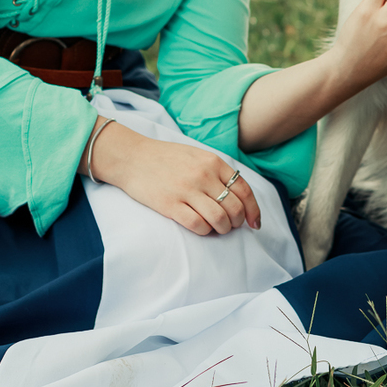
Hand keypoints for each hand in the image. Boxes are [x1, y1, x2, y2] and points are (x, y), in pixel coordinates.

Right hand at [83, 122, 261, 235]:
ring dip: (222, 229)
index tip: (254, 223)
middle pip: (234, 208)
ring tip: (217, 229)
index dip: (253, 210)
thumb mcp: (196, 155)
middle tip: (231, 226)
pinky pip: (198, 225)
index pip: (244, 190)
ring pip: (219, 219)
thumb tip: (238, 197)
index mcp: (213, 162)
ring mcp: (187, 190)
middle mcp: (203, 175)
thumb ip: (217, 171)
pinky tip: (201, 228)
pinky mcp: (171, 205)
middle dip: (237, 223)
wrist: (132, 157)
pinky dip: (205, 231)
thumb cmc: (165, 158)